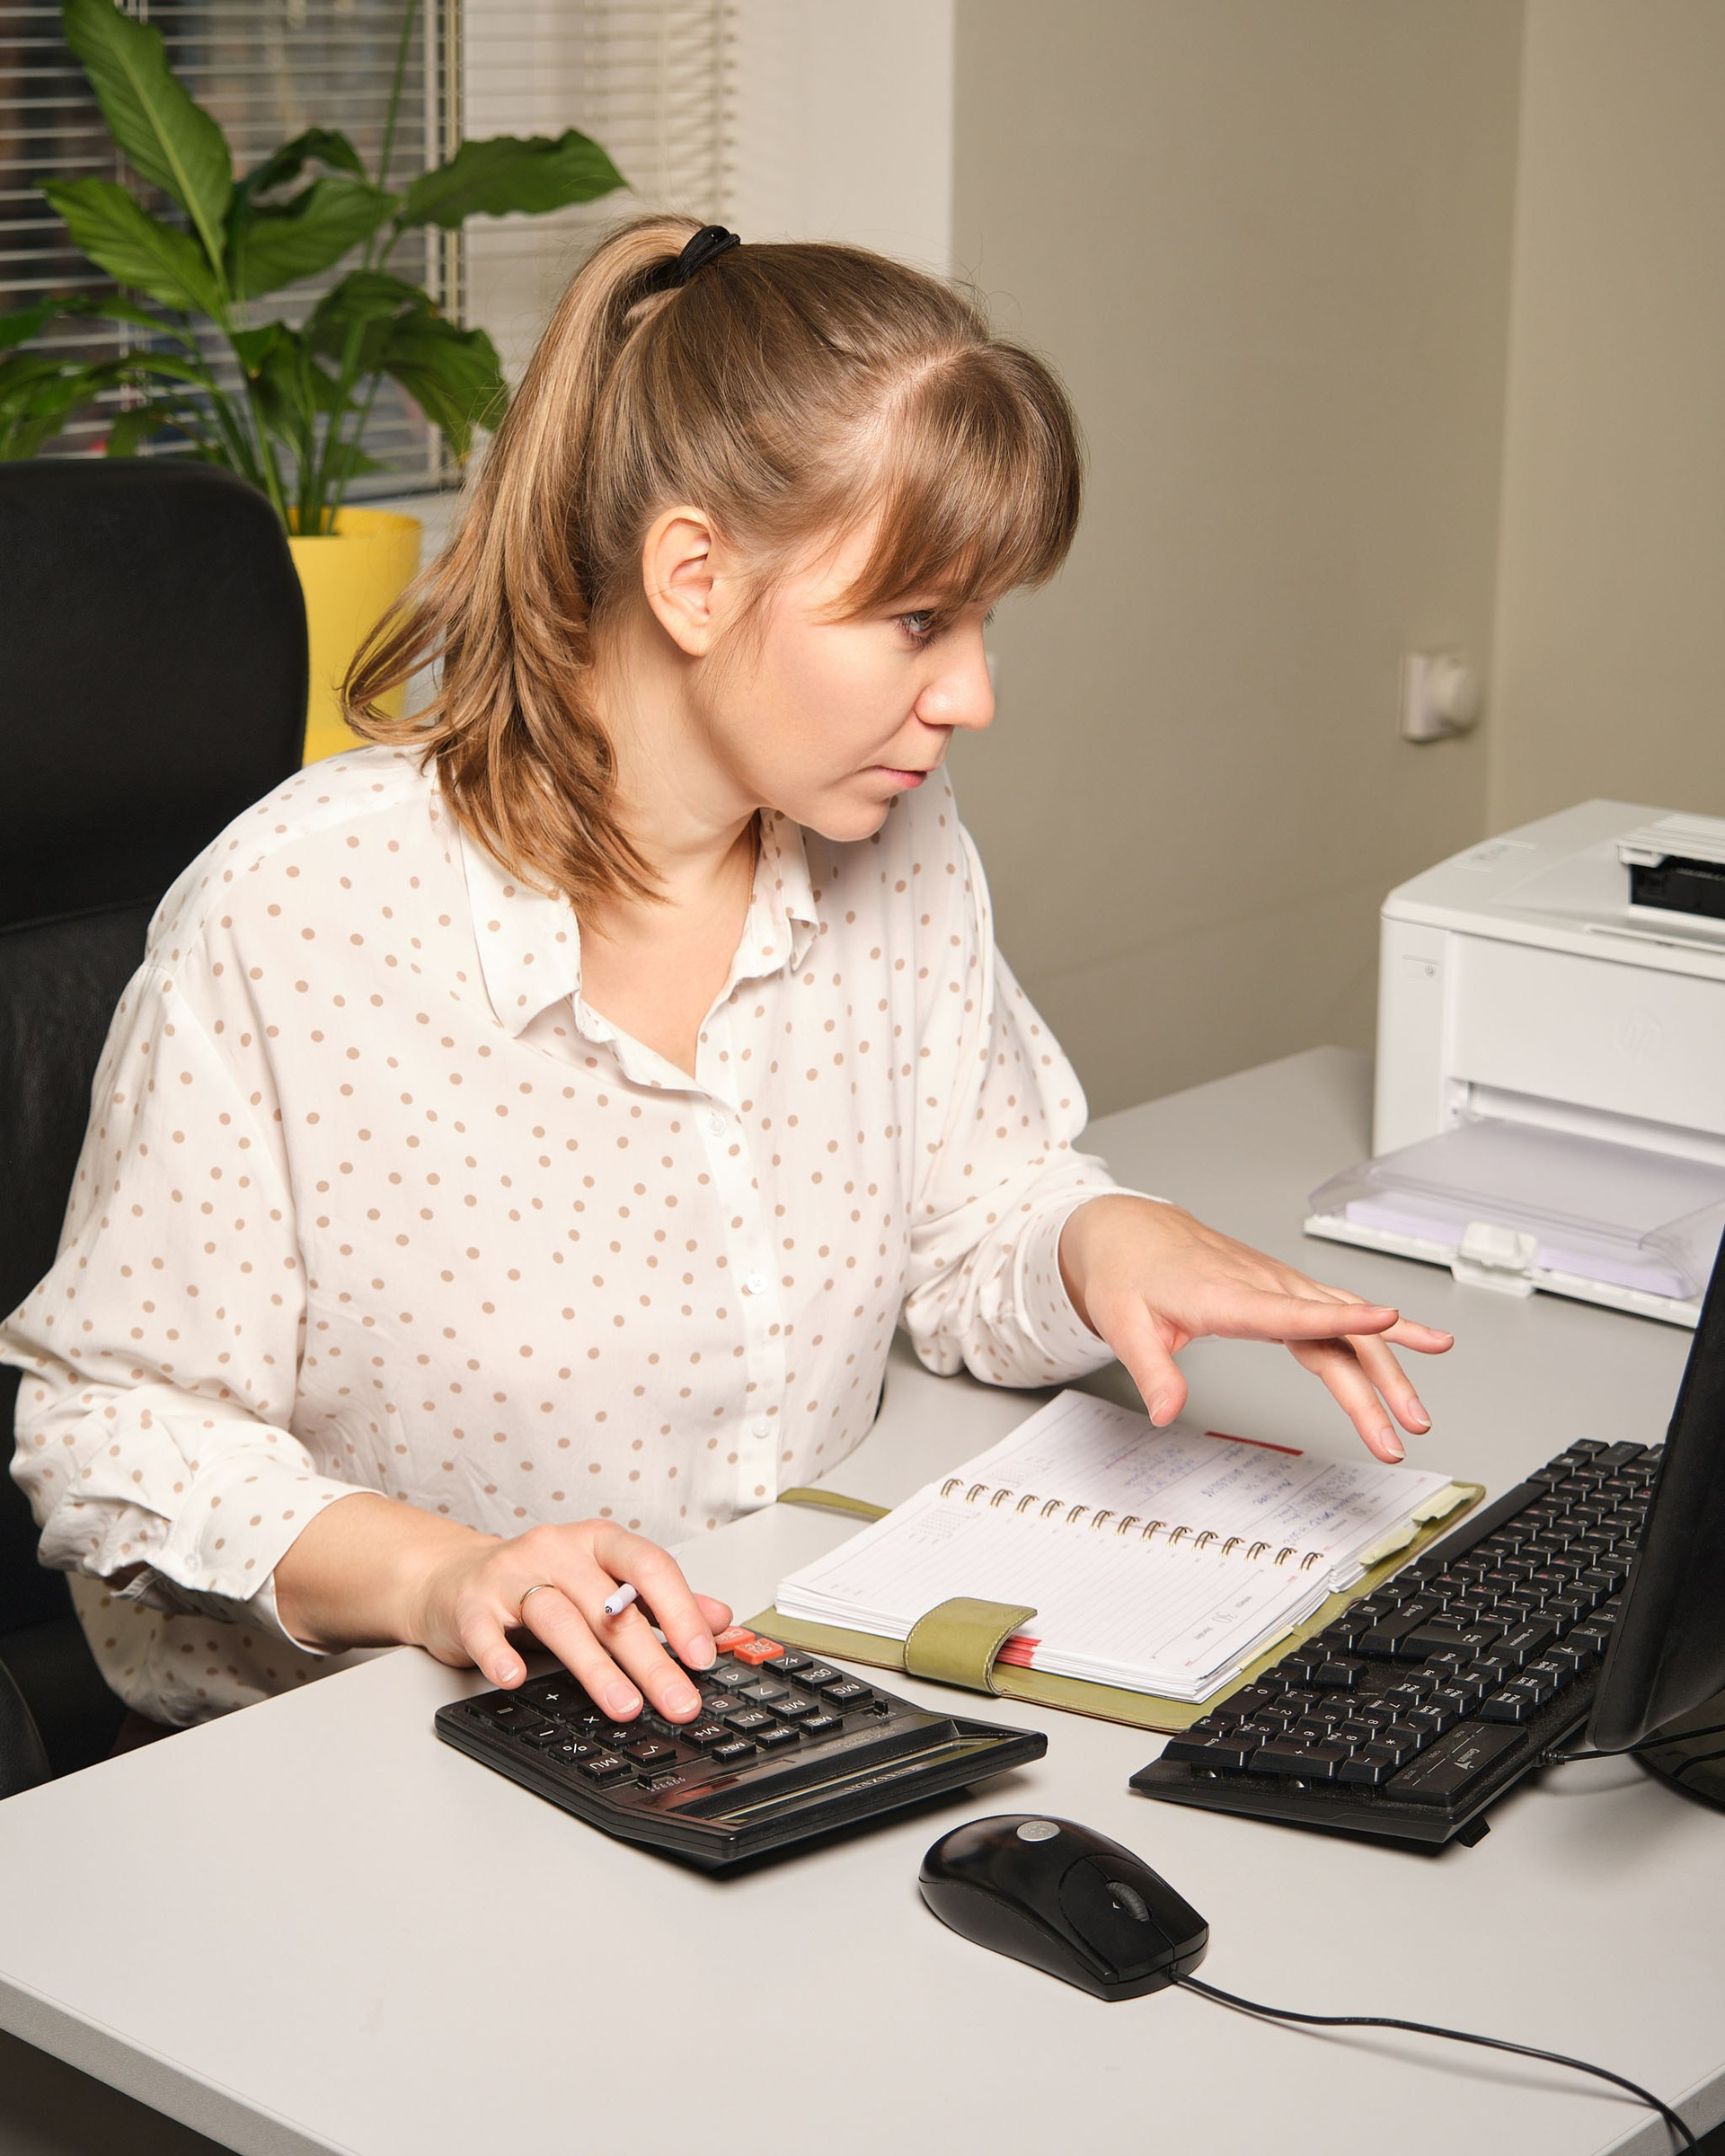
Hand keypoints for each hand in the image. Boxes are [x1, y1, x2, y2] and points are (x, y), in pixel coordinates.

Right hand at [409, 1519, 732, 1722]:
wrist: (453, 1578)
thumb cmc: (539, 1583)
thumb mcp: (603, 1584)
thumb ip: (659, 1603)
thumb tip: (721, 1620)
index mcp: (598, 1542)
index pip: (649, 1566)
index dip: (680, 1610)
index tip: (703, 1655)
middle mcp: (557, 1550)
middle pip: (610, 1606)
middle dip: (651, 1659)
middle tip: (678, 1701)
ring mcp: (511, 1575)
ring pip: (560, 1618)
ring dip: (595, 1666)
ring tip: (624, 1705)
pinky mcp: (471, 1605)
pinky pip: (486, 1631)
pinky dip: (500, 1655)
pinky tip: (515, 1680)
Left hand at [1058, 1195, 1452, 1460]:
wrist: (1130, 1231)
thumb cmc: (1129, 1274)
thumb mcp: (1125, 1326)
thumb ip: (1152, 1372)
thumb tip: (1166, 1412)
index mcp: (1227, 1297)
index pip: (1292, 1312)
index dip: (1341, 1318)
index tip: (1387, 1319)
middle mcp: (1263, 1286)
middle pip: (1334, 1334)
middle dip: (1379, 1381)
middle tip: (1407, 1427)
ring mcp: (1279, 1284)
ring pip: (1347, 1322)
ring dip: (1390, 1364)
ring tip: (1418, 1409)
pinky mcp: (1284, 1288)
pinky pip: (1340, 1309)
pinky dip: (1378, 1330)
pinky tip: (1413, 1341)